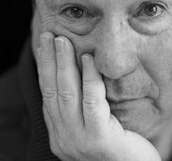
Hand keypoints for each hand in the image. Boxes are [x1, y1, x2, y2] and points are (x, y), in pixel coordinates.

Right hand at [37, 32, 160, 160]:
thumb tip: (79, 71)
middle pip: (53, 91)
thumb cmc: (118, 143)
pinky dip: (90, 78)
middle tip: (49, 36)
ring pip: (67, 94)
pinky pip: (92, 102)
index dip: (44, 67)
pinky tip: (89, 59)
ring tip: (63, 41)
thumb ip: (83, 105)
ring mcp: (79, 140)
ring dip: (64, 64)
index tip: (44, 45)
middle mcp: (64, 137)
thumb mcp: (95, 123)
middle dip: (49, 61)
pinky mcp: (99, 139)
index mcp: (61, 131)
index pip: (48, 94)